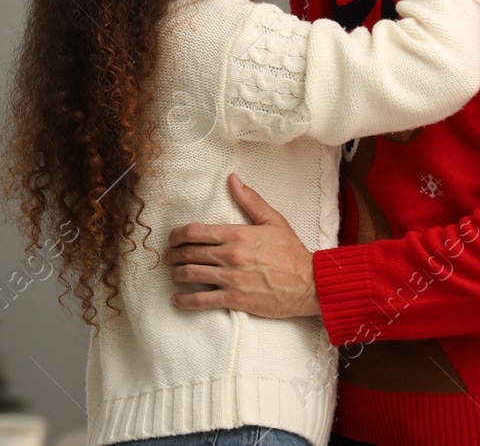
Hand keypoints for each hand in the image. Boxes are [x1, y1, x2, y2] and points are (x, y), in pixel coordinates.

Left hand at [162, 174, 319, 317]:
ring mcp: (231, 278)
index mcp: (237, 234)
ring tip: (173, 274)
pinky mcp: (235, 299)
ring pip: (190, 274)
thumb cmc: (292, 252)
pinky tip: (177, 300)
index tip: (172, 238)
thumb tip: (232, 179)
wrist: (310, 283)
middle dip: (173, 254)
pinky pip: (202, 301)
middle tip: (169, 257)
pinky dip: (185, 301)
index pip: (195, 231)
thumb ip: (250, 200)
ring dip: (176, 274)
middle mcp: (230, 255)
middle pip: (188, 252)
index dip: (176, 235)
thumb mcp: (273, 220)